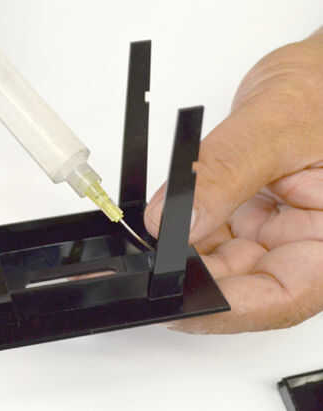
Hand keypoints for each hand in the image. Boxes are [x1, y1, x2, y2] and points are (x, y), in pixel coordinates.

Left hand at [145, 27, 322, 333]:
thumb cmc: (320, 90)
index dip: (227, 309)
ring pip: (221, 264)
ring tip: (152, 237)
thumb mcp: (273, 128)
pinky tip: (163, 221)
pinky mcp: (250, 219)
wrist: (315, 72)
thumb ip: (223, 175)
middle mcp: (305, 243)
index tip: (176, 303)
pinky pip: (210, 236)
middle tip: (147, 267)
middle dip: (192, 279)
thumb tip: (175, 220)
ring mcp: (276, 234)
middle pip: (246, 287)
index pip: (283, 295)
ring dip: (183, 255)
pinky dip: (182, 230)